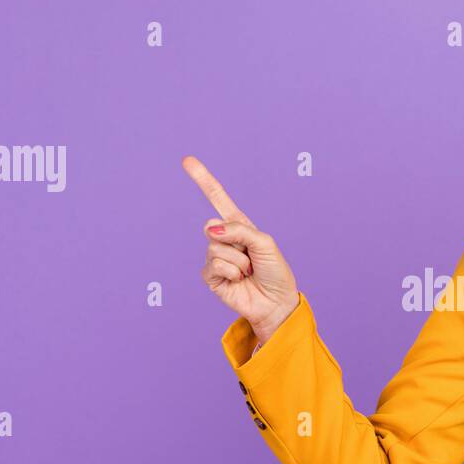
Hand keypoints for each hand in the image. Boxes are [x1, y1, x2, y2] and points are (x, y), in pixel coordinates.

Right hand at [184, 155, 298, 342]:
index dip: (202, 179)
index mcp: (239, 226)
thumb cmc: (275, 272)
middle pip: (213, 224)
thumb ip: (239, 230)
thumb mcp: (264, 243)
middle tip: (251, 257)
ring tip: (248, 271)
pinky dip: (231, 272)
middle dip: (235, 239)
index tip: (187, 160)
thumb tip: (210, 228)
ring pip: (216, 247)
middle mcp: (225, 239)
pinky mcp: (210, 276)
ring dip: (238, 260)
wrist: (276, 302)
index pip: (217, 198)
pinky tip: (238, 280)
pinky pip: (214, 264)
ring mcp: (216, 257)